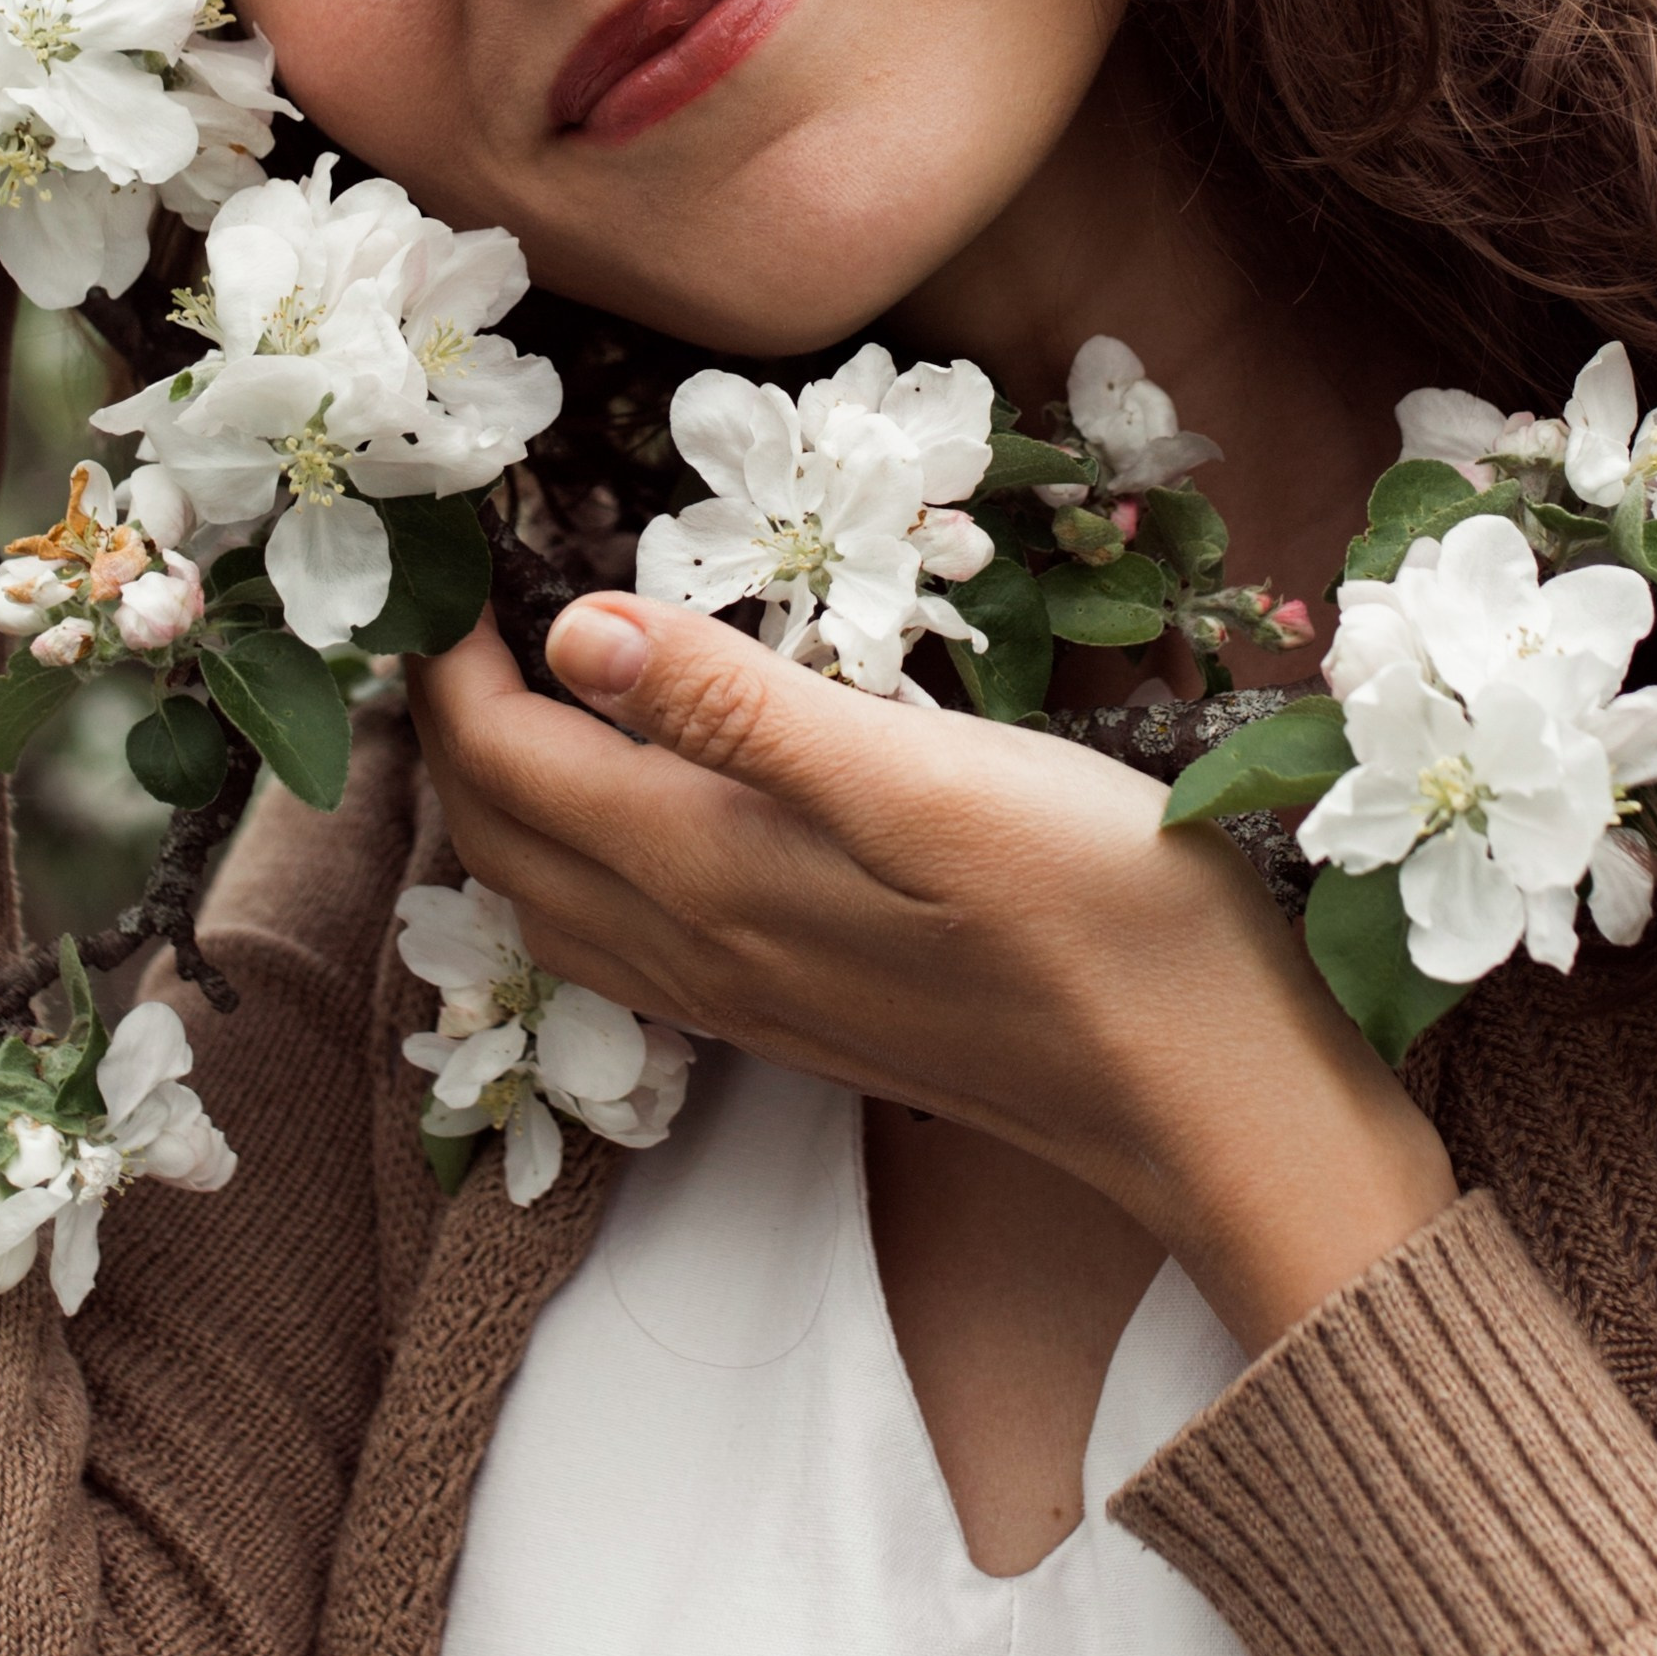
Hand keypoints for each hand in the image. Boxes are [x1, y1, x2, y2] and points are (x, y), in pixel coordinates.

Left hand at [409, 593, 1456, 1354]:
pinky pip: (616, 943)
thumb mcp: (923, 776)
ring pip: (546, 900)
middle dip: (446, 727)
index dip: (451, 661)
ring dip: (495, 801)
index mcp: (707, 871)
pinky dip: (566, 863)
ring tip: (505, 694)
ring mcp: (744, 995)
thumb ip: (739, 707)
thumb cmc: (1099, 910)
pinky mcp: (797, 1015)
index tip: (445, 561)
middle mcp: (695, 948)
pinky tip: (613, 818)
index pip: (507, 763)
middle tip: (455, 609)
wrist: (1211, 1093)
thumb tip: (574, 632)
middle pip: (498, 840)